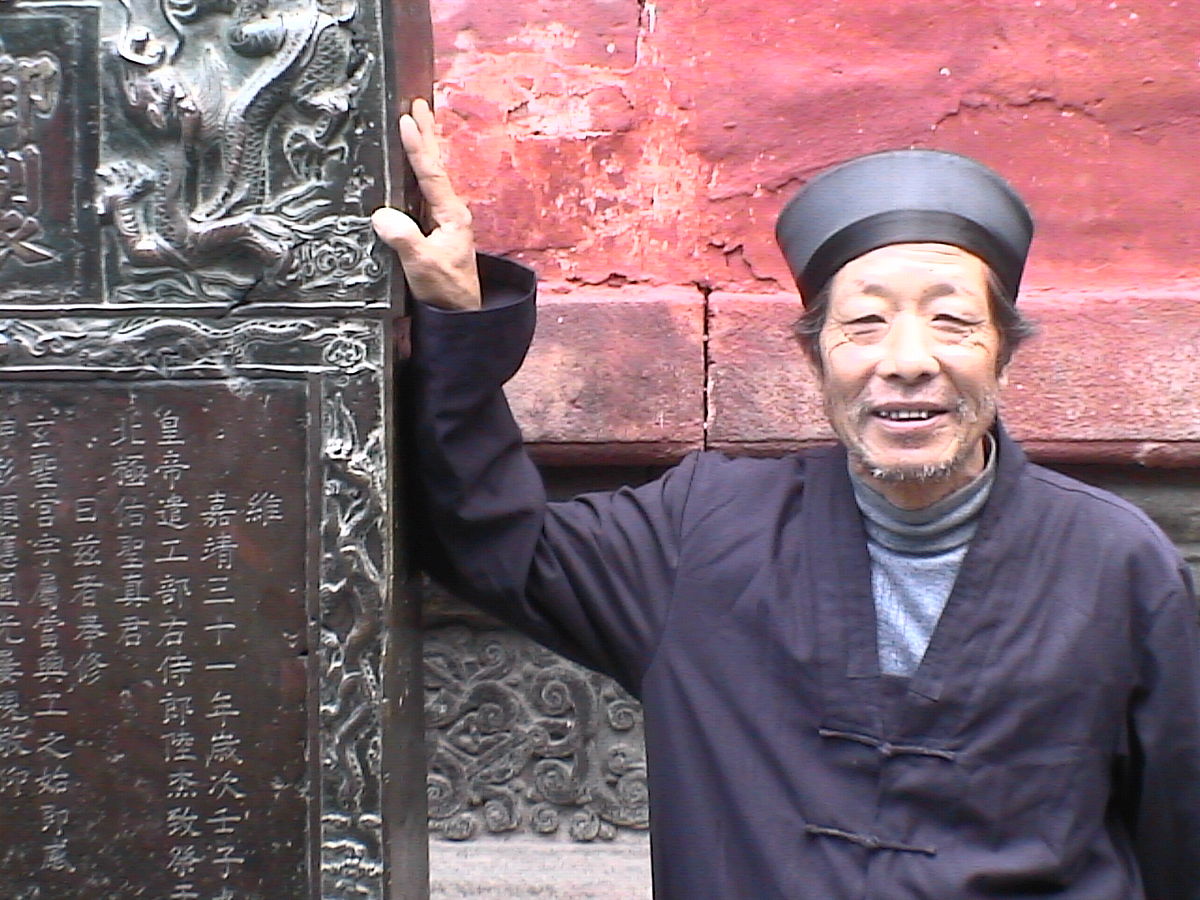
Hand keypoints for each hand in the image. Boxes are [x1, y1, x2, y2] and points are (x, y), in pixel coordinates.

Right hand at [372, 98, 481, 309]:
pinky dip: (420, 171)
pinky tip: (414, 166)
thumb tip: (382, 215)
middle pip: (437, 165)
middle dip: (427, 134)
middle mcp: (451, 212)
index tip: (406, 120)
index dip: (418, 147)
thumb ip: (404, 239)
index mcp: (452, 216)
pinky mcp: (435, 229)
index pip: (431, 174)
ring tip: (418, 121)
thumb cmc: (444, 290)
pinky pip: (426, 191)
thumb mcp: (422, 265)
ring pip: (432, 176)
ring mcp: (444, 220)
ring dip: (425, 147)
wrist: (460, 314)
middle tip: (418, 103)